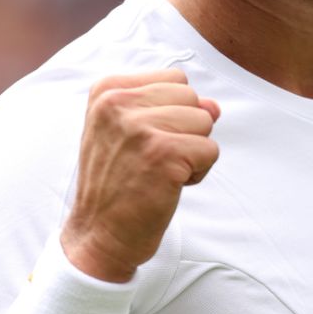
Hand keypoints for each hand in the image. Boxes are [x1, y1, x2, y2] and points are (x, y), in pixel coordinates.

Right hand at [61, 69, 219, 282]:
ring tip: (158, 172)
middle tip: (151, 159)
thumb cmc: (119, 182)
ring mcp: (139, 127)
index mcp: (107, 91)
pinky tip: (167, 186)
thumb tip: (214, 106)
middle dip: (185, 130)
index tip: (142, 141)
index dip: (173, 111)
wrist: (98, 235)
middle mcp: (117, 103)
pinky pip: (210, 150)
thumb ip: (174, 107)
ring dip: (192, 151)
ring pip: (205, 121)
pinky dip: (198, 173)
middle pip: (192, 98)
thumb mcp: (134, 132)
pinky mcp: (162, 154)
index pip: (175, 79)